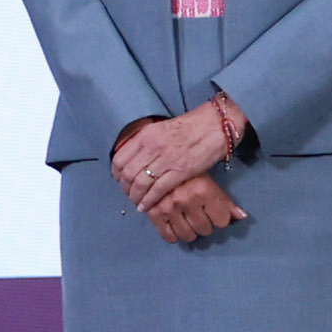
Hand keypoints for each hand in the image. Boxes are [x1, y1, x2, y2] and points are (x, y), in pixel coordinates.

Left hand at [111, 108, 225, 216]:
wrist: (215, 124)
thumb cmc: (189, 127)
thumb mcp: (160, 129)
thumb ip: (145, 143)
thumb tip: (133, 160)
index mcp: (145, 136)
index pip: (120, 159)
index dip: (116, 174)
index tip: (118, 180)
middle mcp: (152, 147)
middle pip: (128, 174)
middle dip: (125, 188)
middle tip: (129, 194)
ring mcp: (166, 159)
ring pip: (140, 183)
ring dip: (136, 196)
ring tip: (137, 203)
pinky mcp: (181, 171)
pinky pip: (158, 189)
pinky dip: (149, 200)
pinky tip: (146, 206)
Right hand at [147, 172, 245, 243]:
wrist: (158, 162)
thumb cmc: (187, 170)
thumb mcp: (209, 180)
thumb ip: (226, 200)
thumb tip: (242, 217)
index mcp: (203, 190)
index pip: (222, 220)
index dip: (220, 217)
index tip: (215, 212)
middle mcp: (186, 200)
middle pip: (205, 229)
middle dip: (205, 224)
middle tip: (200, 215)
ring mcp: (169, 207)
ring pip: (188, 235)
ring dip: (190, 231)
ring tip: (188, 221)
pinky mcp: (154, 212)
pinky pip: (168, 235)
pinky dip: (173, 235)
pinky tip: (176, 229)